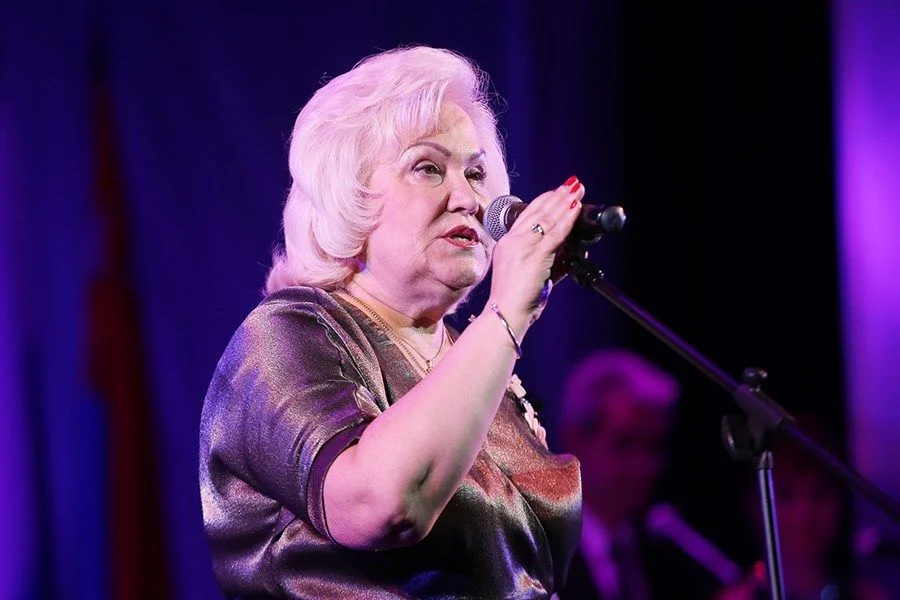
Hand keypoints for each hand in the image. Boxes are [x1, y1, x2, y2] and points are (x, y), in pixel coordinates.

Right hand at [487, 176, 584, 334]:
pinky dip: (567, 219)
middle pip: (537, 212)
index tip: (556, 192)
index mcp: (507, 245)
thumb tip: (572, 255)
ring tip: (576, 189)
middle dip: (556, 196)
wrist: (505, 315)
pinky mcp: (534, 256)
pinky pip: (555, 233)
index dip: (543, 201)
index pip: (526, 216)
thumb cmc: (517, 302)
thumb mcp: (533, 277)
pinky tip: (575, 208)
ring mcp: (522, 247)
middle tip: (572, 184)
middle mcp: (512, 241)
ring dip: (564, 201)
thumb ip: (551, 263)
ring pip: (547, 218)